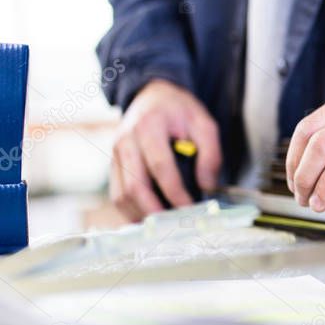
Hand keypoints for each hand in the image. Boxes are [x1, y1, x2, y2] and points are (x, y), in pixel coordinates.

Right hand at [111, 79, 221, 219]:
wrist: (152, 96)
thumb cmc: (179, 110)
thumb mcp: (204, 123)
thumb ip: (211, 153)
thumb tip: (207, 186)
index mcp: (149, 126)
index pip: (160, 166)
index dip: (174, 192)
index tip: (190, 209)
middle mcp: (126, 141)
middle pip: (135, 185)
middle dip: (155, 211)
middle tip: (176, 227)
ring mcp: (115, 154)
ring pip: (121, 194)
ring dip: (142, 215)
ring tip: (164, 229)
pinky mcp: (113, 165)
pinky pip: (118, 194)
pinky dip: (132, 211)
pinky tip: (151, 221)